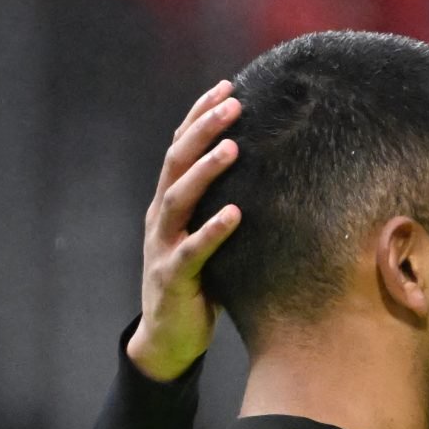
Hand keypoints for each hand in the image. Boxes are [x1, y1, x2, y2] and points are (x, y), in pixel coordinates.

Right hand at [127, 80, 241, 382]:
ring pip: (178, 198)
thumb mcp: (208, 242)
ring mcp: (162, 246)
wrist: (166, 341)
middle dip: (204, 129)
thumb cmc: (196, 288)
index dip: (199, 116)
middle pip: (177, 161)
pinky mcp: (172, 278)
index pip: (180, 149)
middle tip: (232, 102)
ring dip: (206, 170)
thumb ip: (221, 212)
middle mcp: (160, 218)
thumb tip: (269, 184)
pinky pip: (193, 250)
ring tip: (233, 147)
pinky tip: (235, 214)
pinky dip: (212, 230)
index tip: (227, 87)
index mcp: (167, 205)